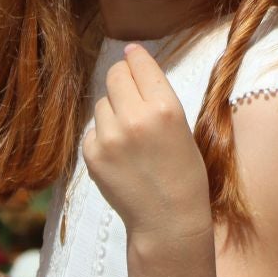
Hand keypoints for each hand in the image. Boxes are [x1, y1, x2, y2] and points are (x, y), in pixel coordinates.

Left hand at [82, 46, 212, 243]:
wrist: (168, 221)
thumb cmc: (184, 174)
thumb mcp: (182, 128)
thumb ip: (158, 97)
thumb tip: (132, 60)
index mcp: (165, 109)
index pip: (140, 65)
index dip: (136, 58)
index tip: (133, 55)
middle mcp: (135, 118)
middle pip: (114, 76)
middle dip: (122, 79)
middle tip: (130, 93)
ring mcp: (110, 138)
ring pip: (102, 103)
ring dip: (113, 110)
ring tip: (130, 135)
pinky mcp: (92, 155)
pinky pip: (92, 130)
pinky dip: (103, 135)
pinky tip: (120, 154)